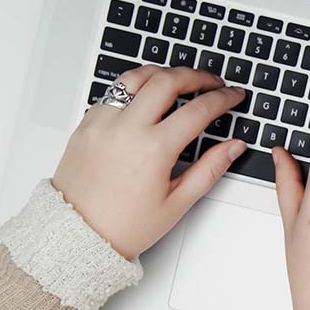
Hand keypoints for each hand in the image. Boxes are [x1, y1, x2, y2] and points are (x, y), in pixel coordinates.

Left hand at [52, 66, 247, 258]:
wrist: (76, 236)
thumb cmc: (123, 226)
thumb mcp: (177, 203)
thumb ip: (210, 169)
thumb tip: (233, 146)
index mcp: (154, 149)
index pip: (198, 109)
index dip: (223, 98)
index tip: (234, 96)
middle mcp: (126, 128)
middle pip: (168, 80)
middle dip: (197, 76)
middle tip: (212, 82)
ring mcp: (103, 123)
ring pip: (137, 77)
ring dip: (163, 73)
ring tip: (179, 80)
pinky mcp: (86, 124)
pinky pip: (113, 92)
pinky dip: (135, 88)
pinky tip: (146, 98)